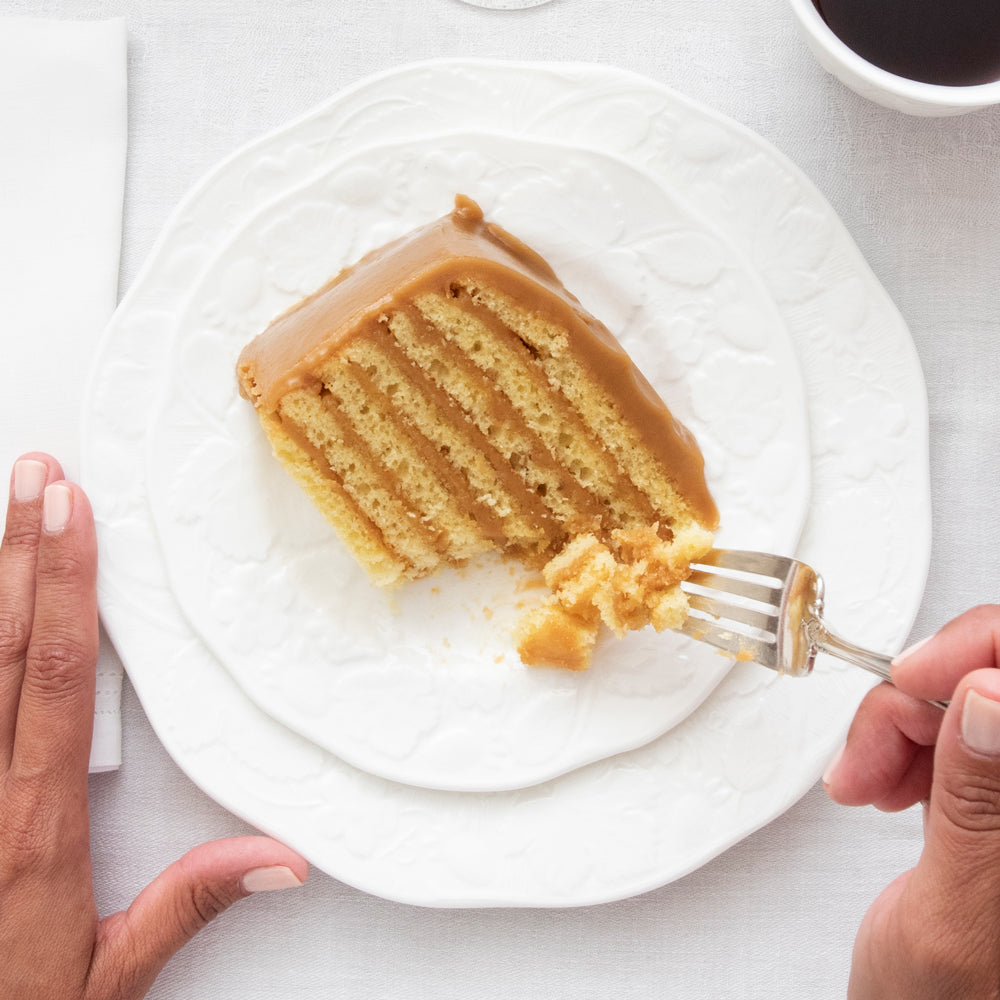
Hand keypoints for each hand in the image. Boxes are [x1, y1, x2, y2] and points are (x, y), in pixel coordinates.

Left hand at [0, 454, 307, 999]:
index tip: (72, 516)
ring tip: (3, 510)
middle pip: (2, 650)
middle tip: (35, 477)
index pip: (56, 677)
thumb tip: (279, 859)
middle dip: (20, 553)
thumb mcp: (105, 979)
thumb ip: (185, 907)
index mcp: (33, 826)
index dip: (64, 587)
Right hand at [824, 605, 999, 998]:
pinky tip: (881, 783)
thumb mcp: (956, 919)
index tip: (923, 676)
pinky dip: (896, 744)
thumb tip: (991, 697)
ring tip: (866, 783)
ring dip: (896, 728)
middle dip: (921, 699)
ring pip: (961, 700)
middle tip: (877, 749)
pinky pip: (941, 730)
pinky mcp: (989, 795)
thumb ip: (980, 807)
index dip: (985, 654)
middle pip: (995, 682)